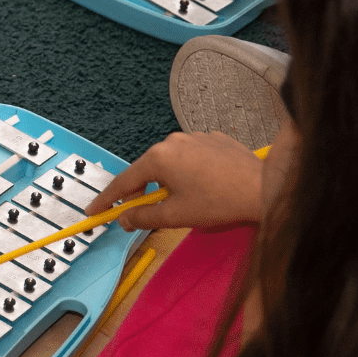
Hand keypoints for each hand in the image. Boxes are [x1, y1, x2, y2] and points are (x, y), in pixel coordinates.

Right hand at [85, 132, 262, 230]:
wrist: (262, 188)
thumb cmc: (219, 201)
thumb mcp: (175, 215)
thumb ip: (144, 217)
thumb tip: (125, 219)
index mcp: (159, 158)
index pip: (124, 181)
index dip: (107, 199)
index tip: (95, 210)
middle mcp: (173, 141)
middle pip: (146, 170)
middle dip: (141, 192)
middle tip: (139, 213)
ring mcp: (194, 137)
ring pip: (170, 163)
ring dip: (167, 182)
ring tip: (181, 201)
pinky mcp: (213, 139)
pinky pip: (191, 157)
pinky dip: (189, 172)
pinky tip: (202, 187)